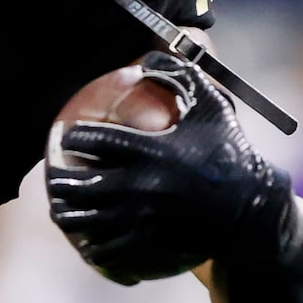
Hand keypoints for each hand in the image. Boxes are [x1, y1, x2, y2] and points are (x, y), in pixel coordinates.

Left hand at [47, 52, 295, 285]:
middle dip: (59, 181)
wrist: (249, 206)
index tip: (65, 136)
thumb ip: (182, 76)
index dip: (74, 138)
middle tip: (53, 176)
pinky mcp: (148, 239)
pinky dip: (91, 245)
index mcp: (152, 150)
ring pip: (86, 218)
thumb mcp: (213, 106)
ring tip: (59, 207)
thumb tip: (149, 56)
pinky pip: (107, 246)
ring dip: (66, 213)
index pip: (96, 142)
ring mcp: (142, 215)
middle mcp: (141, 184)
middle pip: (80, 184)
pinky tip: (81, 242)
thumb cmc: (229, 150)